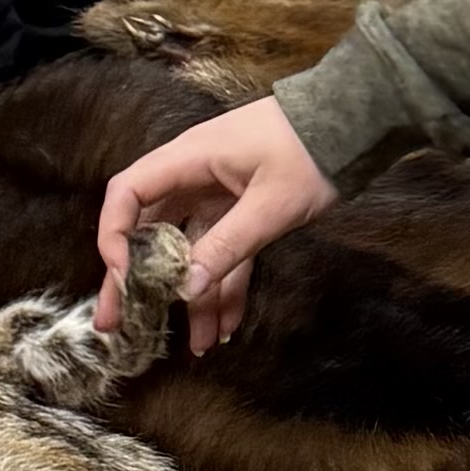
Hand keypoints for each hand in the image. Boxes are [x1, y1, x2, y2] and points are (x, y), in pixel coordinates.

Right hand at [95, 97, 336, 357]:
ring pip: (191, 253)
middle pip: (150, 233)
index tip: (124, 276)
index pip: (128, 194)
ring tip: (194, 344)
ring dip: (192, 297)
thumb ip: (227, 246)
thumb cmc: (310, 152)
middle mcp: (194, 178)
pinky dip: (226, 287)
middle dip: (136, 282)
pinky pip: (225, 255)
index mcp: (189, 160)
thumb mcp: (270, 205)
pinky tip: (228, 325)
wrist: (354, 126)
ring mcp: (218, 197)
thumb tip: (186, 290)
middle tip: (116, 324)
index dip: (115, 234)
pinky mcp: (243, 212)